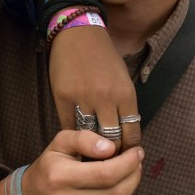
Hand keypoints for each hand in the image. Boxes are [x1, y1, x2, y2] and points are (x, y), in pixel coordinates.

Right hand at [21, 130, 143, 194]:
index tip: (137, 153)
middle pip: (116, 194)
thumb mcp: (62, 141)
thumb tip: (110, 148)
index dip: (129, 163)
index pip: (107, 174)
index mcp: (59, 177)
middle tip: (136, 166)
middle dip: (134, 177)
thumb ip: (85, 138)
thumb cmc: (51, 165)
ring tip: (123, 183)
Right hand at [49, 25, 140, 151]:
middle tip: (108, 161)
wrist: (78, 34)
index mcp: (126, 94)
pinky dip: (74, 135)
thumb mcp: (123, 79)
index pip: (131, 133)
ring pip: (90, 137)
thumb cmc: (104, 57)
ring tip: (92, 153)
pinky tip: (76, 138)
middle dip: (111, 153)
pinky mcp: (63, 98)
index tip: (125, 157)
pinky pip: (70, 126)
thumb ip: (125, 106)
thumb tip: (126, 135)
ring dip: (91, 147)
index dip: (128, 150)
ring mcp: (83, 98)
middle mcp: (106, 98)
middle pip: (112, 140)